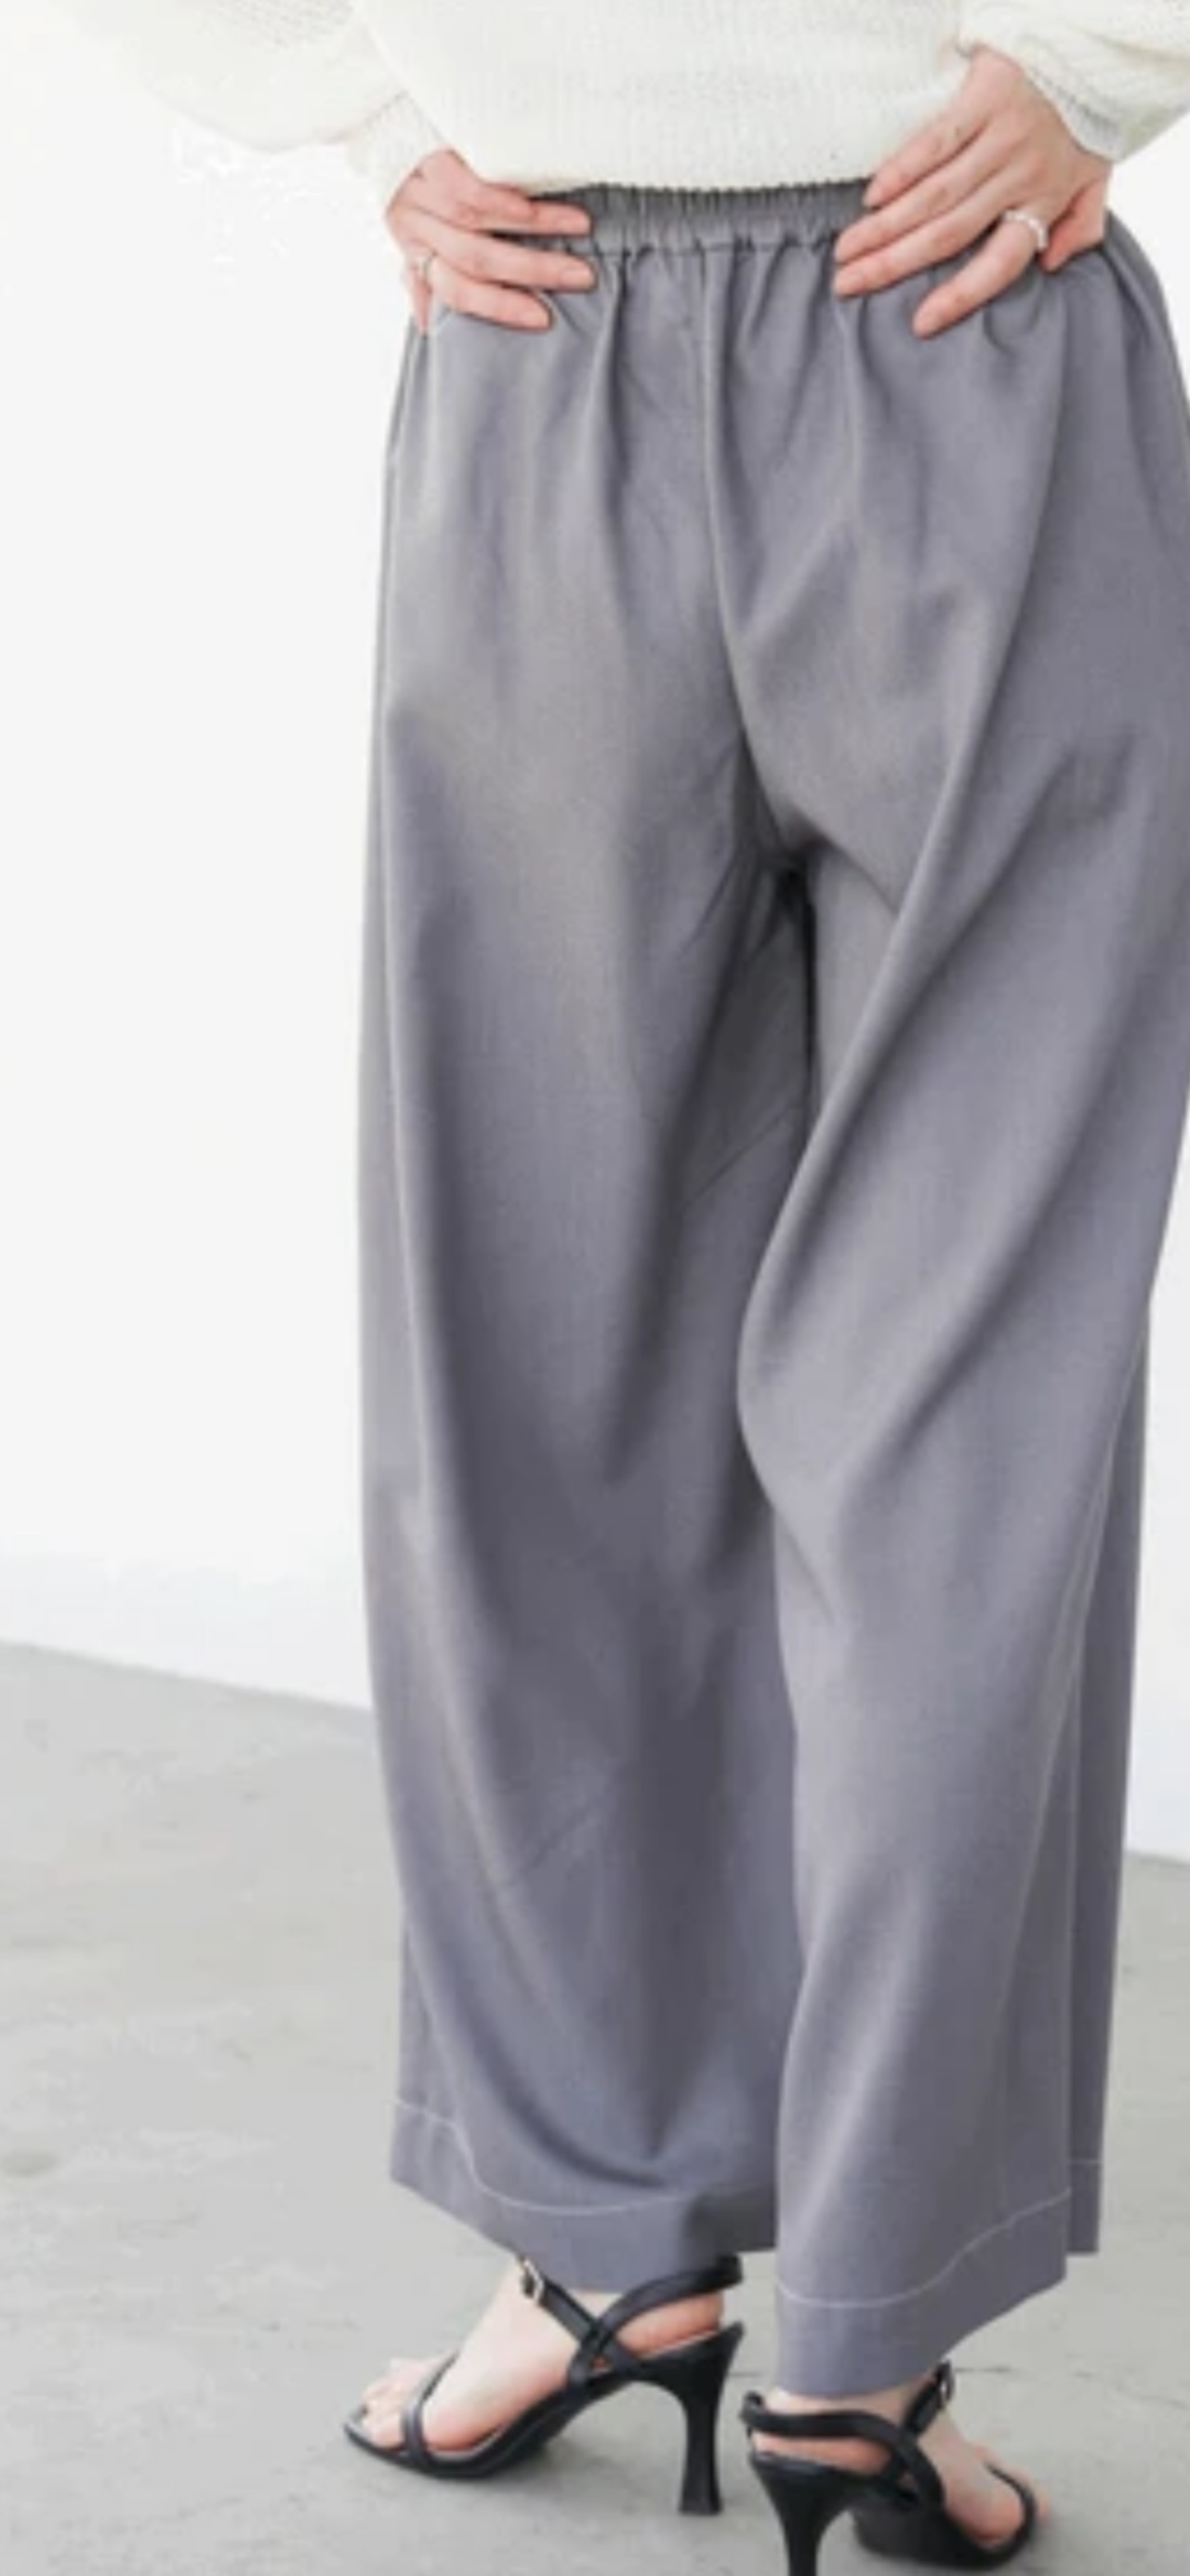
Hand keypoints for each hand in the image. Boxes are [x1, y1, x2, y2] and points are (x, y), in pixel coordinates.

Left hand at [383, 147, 594, 332]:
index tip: (543, 318)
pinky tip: (534, 206)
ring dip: (536, 229)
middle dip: (532, 272)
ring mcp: (421, 187)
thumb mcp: (409, 228)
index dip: (499, 307)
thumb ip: (420, 271)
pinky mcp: (429, 152)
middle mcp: (415, 222)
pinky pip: (468, 185)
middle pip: (476, 260)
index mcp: (413, 247)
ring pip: (479, 223)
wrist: (375, 108)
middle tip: (580, 277)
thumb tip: (427, 322)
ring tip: (580, 229)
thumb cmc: (407, 176)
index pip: (456, 291)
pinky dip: (502, 200)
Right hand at [831, 44, 1111, 336]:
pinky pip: (936, 142)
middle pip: (948, 233)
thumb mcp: (1097, 178)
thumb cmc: (1086, 120)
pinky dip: (901, 170)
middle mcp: (1020, 177)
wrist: (1089, 51)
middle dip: (893, 263)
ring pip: (934, 195)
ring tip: (847, 251)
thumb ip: (1082, 224)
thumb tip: (1051, 265)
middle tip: (848, 284)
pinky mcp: (984, 99)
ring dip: (884, 226)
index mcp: (1044, 203)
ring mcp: (1001, 138)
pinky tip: (872, 198)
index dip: (959, 296)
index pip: (998, 264)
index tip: (920, 323)